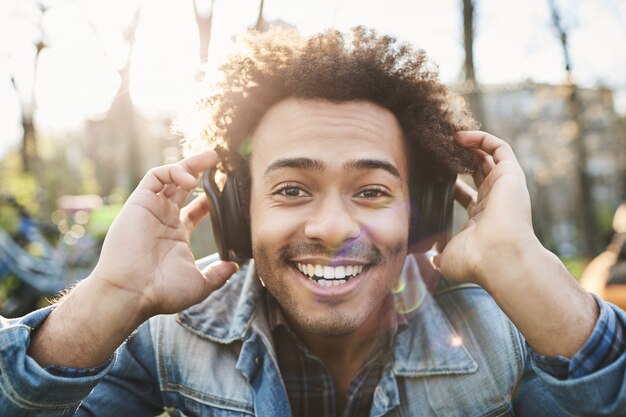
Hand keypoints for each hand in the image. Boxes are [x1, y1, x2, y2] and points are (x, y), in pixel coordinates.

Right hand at [92, 150, 237, 317]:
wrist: (132, 292)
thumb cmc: (162, 292)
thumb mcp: (199, 284)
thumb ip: (217, 274)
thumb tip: (234, 267)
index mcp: (177, 235)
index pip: (196, 210)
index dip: (210, 199)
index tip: (226, 190)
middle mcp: (164, 219)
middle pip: (183, 187)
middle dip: (200, 171)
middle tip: (219, 160)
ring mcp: (151, 210)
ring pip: (170, 177)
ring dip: (190, 164)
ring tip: (211, 158)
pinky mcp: (139, 202)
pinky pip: (155, 176)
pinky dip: (173, 172)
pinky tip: (190, 180)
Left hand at [434, 131, 537, 285]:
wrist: (499, 258)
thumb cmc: (475, 262)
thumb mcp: (447, 259)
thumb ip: (436, 257)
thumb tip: (429, 261)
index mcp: (481, 219)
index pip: (467, 195)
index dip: (452, 182)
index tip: (433, 173)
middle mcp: (495, 201)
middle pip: (478, 172)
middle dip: (460, 158)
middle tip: (440, 149)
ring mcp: (504, 187)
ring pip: (490, 156)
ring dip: (470, 144)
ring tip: (449, 137)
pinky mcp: (511, 175)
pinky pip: (499, 148)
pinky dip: (482, 138)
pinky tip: (460, 137)